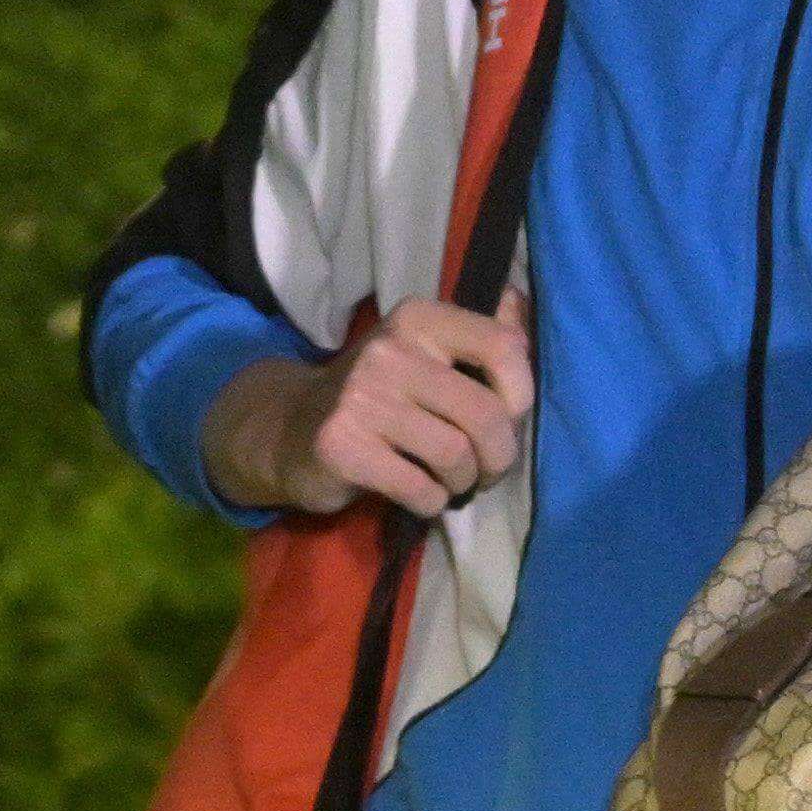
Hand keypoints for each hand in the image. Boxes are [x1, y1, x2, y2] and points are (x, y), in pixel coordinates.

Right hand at [205, 291, 535, 518]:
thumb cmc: (377, 395)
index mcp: (417, 319)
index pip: (502, 345)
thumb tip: (523, 307)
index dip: (521, 393)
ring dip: (463, 482)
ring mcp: (361, 399)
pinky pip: (421, 489)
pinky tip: (419, 495)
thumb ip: (476, 337)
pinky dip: (432, 502)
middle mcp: (389, 351)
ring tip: (450, 481)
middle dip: (500, 455)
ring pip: (455, 455)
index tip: (509, 418)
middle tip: (486, 470)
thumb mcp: (422, 352)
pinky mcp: (343, 448)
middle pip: (485, 413)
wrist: (288, 428)